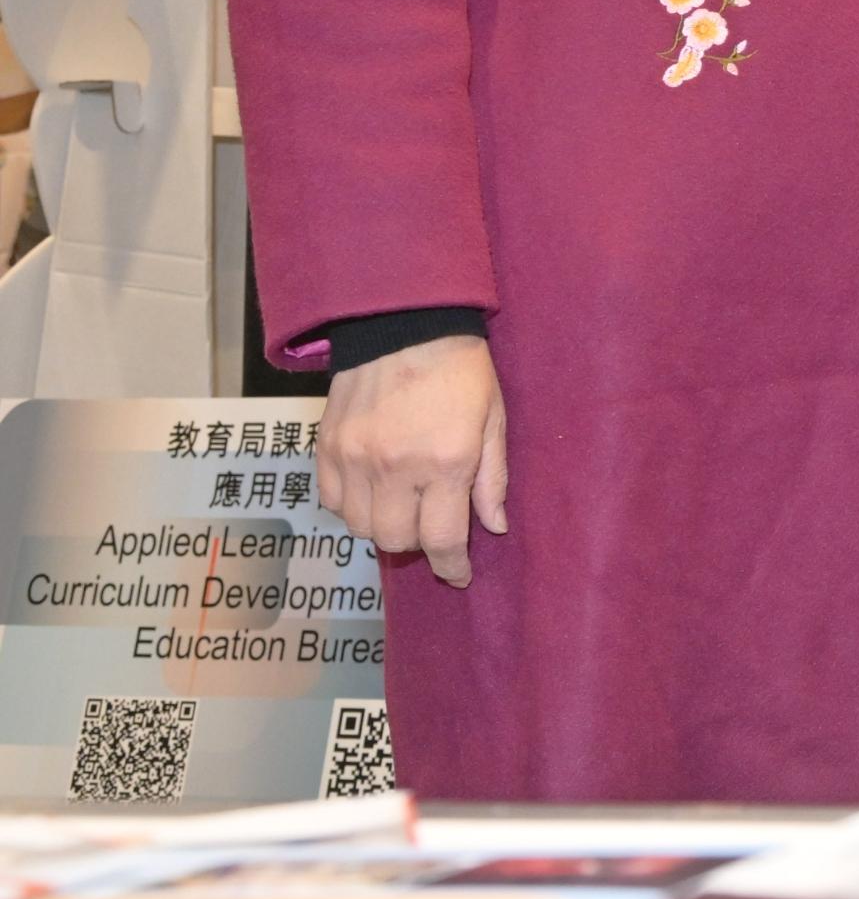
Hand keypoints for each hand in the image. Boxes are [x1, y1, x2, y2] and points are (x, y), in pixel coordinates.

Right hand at [318, 335, 507, 587]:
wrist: (404, 324)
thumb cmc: (461, 371)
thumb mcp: (493, 421)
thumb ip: (491, 479)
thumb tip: (494, 527)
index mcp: (444, 463)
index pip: (442, 539)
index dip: (451, 566)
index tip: (458, 574)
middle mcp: (394, 467)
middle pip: (395, 541)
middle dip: (418, 544)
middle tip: (432, 527)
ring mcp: (354, 458)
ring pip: (360, 527)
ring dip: (383, 526)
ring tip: (403, 504)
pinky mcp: (325, 446)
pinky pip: (331, 501)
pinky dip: (351, 506)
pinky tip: (372, 489)